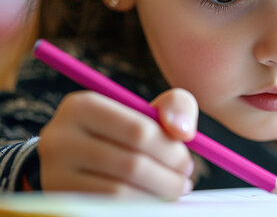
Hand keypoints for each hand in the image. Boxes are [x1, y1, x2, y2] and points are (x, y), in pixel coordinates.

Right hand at [38, 88, 197, 198]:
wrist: (78, 159)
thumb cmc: (125, 130)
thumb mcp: (148, 110)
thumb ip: (176, 106)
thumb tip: (182, 131)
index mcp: (81, 106)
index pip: (139, 131)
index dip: (171, 151)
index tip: (187, 162)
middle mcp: (58, 138)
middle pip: (131, 164)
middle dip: (168, 177)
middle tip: (184, 182)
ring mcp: (53, 172)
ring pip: (119, 191)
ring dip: (155, 195)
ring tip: (172, 192)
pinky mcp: (58, 197)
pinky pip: (106, 208)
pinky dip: (137, 206)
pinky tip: (152, 201)